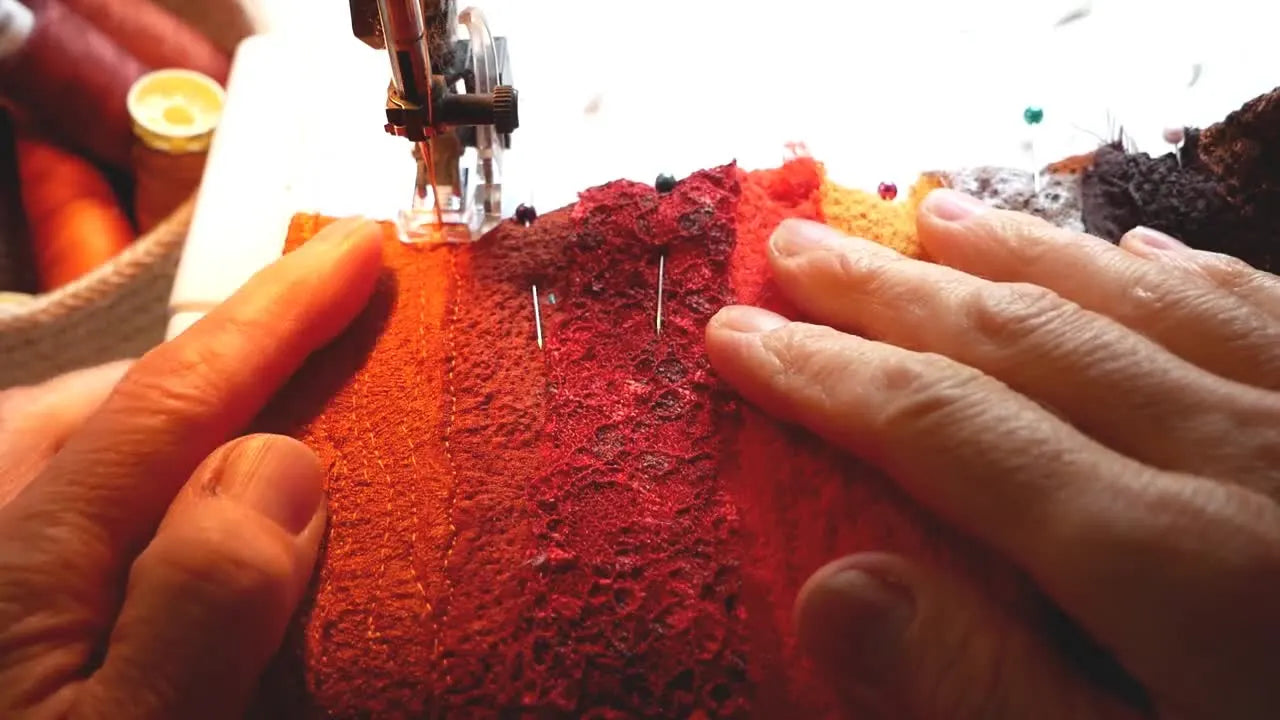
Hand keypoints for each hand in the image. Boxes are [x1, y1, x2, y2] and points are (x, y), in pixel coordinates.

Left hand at [0, 218, 381, 719]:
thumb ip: (203, 602)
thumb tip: (284, 463)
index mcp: (24, 557)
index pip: (177, 392)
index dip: (280, 309)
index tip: (358, 247)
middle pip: (117, 407)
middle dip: (225, 368)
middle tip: (326, 359)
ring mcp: (1, 578)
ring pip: (89, 462)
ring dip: (183, 439)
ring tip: (265, 461)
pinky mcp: (12, 616)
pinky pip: (71, 525)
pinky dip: (143, 509)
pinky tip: (174, 558)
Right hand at [706, 190, 1279, 719]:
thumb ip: (987, 685)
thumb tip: (834, 596)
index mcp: (1169, 559)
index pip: (948, 427)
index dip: (828, 376)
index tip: (738, 336)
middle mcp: (1240, 454)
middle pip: (1024, 338)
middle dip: (892, 291)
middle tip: (797, 248)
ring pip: (1136, 300)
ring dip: (1018, 252)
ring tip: (933, 217)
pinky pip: (1258, 307)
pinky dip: (1175, 273)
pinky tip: (1133, 251)